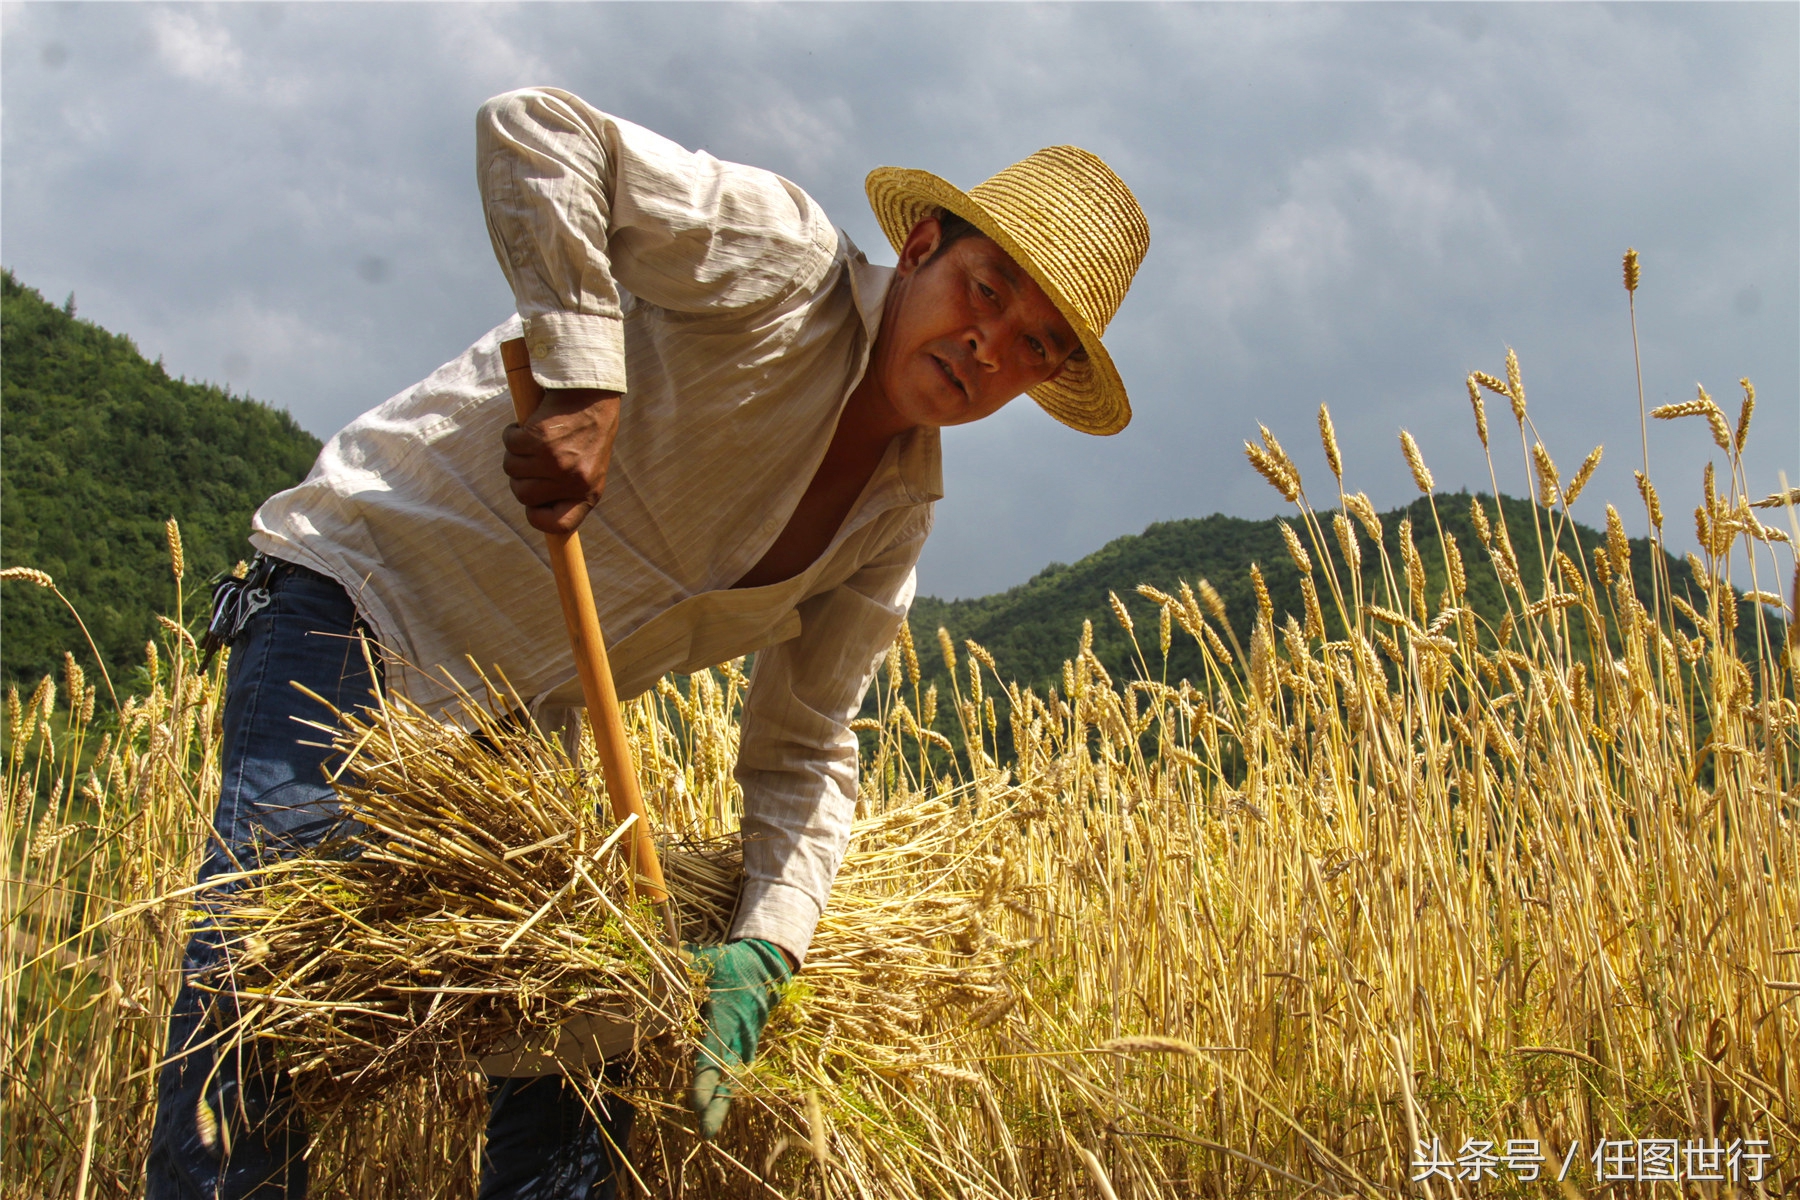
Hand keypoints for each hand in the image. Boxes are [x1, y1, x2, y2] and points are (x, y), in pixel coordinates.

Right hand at [501, 388, 619, 533]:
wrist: (593, 394)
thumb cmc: (588, 431)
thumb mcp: (589, 468)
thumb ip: (568, 490)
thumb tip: (536, 510)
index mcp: (588, 493)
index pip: (559, 526)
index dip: (538, 518)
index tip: (533, 506)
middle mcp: (572, 481)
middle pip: (523, 495)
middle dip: (521, 475)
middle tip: (535, 456)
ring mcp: (555, 462)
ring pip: (512, 469)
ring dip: (517, 452)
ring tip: (536, 437)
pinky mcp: (539, 440)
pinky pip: (510, 444)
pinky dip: (513, 432)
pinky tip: (530, 424)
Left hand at [688, 938, 793, 1138]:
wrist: (769, 966)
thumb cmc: (736, 965)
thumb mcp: (711, 961)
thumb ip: (684, 962)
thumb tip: (660, 953)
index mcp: (726, 1022)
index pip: (712, 1059)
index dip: (704, 1084)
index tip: (697, 1106)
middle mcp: (737, 1039)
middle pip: (727, 1080)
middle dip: (716, 1107)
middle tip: (706, 1133)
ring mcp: (744, 1044)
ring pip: (732, 1078)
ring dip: (720, 1100)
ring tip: (707, 1125)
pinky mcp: (745, 1045)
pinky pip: (734, 1071)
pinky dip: (725, 1087)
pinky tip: (714, 1103)